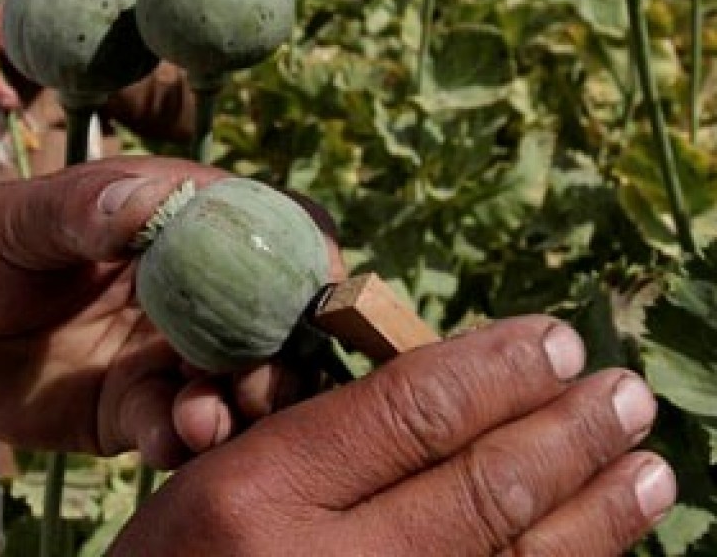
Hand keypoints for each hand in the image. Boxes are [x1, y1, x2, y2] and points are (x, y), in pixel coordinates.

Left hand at [0, 157, 342, 466]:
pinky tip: (161, 439)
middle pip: (274, 314)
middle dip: (283, 351)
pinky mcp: (140, 407)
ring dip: (239, 404)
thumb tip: (146, 200)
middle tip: (259, 382)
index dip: (309, 254)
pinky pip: (178, 427)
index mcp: (181, 218)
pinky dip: (181, 437)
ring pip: (237, 380)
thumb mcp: (16, 219)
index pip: (274, 224)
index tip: (321, 294)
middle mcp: (193, 286)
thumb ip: (79, 208)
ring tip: (204, 420)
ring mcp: (170, 351)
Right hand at [113, 317, 674, 556]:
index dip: (495, 368)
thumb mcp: (221, 478)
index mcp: (261, 489)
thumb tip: (456, 393)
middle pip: (477, 487)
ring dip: (595, 516)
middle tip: (627, 391)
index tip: (555, 336)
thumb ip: (326, 440)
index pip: (407, 410)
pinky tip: (599, 554)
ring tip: (651, 469)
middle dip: (566, 433)